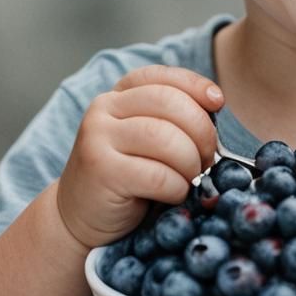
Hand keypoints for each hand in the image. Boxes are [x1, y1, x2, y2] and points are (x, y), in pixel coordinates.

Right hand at [56, 65, 222, 248]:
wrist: (78, 218)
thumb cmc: (127, 176)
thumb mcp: (146, 137)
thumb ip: (172, 117)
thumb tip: (216, 102)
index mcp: (119, 94)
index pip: (163, 77)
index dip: (196, 85)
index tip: (218, 103)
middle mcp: (104, 108)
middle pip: (169, 102)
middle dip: (202, 130)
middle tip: (208, 156)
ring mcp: (98, 138)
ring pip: (166, 138)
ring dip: (191, 161)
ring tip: (191, 176)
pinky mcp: (101, 171)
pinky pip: (157, 174)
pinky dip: (177, 187)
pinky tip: (173, 194)